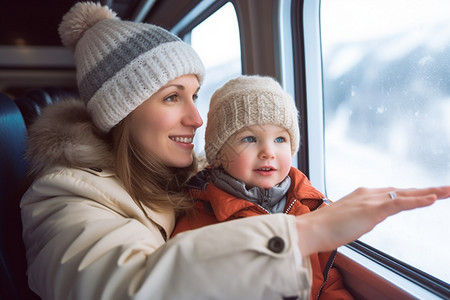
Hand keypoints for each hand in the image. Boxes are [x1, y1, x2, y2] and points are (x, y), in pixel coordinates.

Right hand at [295, 186, 449, 256]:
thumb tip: (368, 219)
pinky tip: (433, 198)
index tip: (425, 194)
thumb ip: (360, 217)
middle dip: (426, 190)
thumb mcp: (347, 221)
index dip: (411, 195)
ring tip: (447, 190)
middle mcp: (369, 194)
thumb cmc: (325, 228)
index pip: (393, 194)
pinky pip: (401, 203)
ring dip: (429, 192)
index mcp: (362, 197)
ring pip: (406, 194)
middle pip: (403, 191)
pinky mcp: (373, 209)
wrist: (312, 229)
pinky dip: (418, 200)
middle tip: (445, 188)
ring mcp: (371, 200)